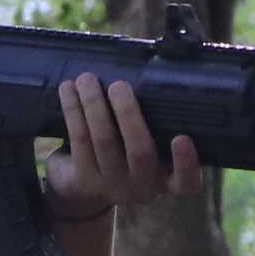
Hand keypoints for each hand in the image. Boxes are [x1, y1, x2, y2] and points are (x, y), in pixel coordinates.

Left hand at [42, 77, 200, 226]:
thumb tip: (153, 65)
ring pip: (104, 140)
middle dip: (128, 114)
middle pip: (139, 152)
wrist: (84, 189)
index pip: (187, 183)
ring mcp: (111, 185)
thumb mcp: (148, 146)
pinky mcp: (83, 178)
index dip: (186, 163)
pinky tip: (68, 89)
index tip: (182, 137)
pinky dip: (73, 110)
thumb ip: (157, 121)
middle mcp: (142, 187)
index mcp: (166, 180)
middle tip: (119, 84)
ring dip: (94, 104)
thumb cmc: (127, 154)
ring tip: (87, 78)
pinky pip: (79, 139)